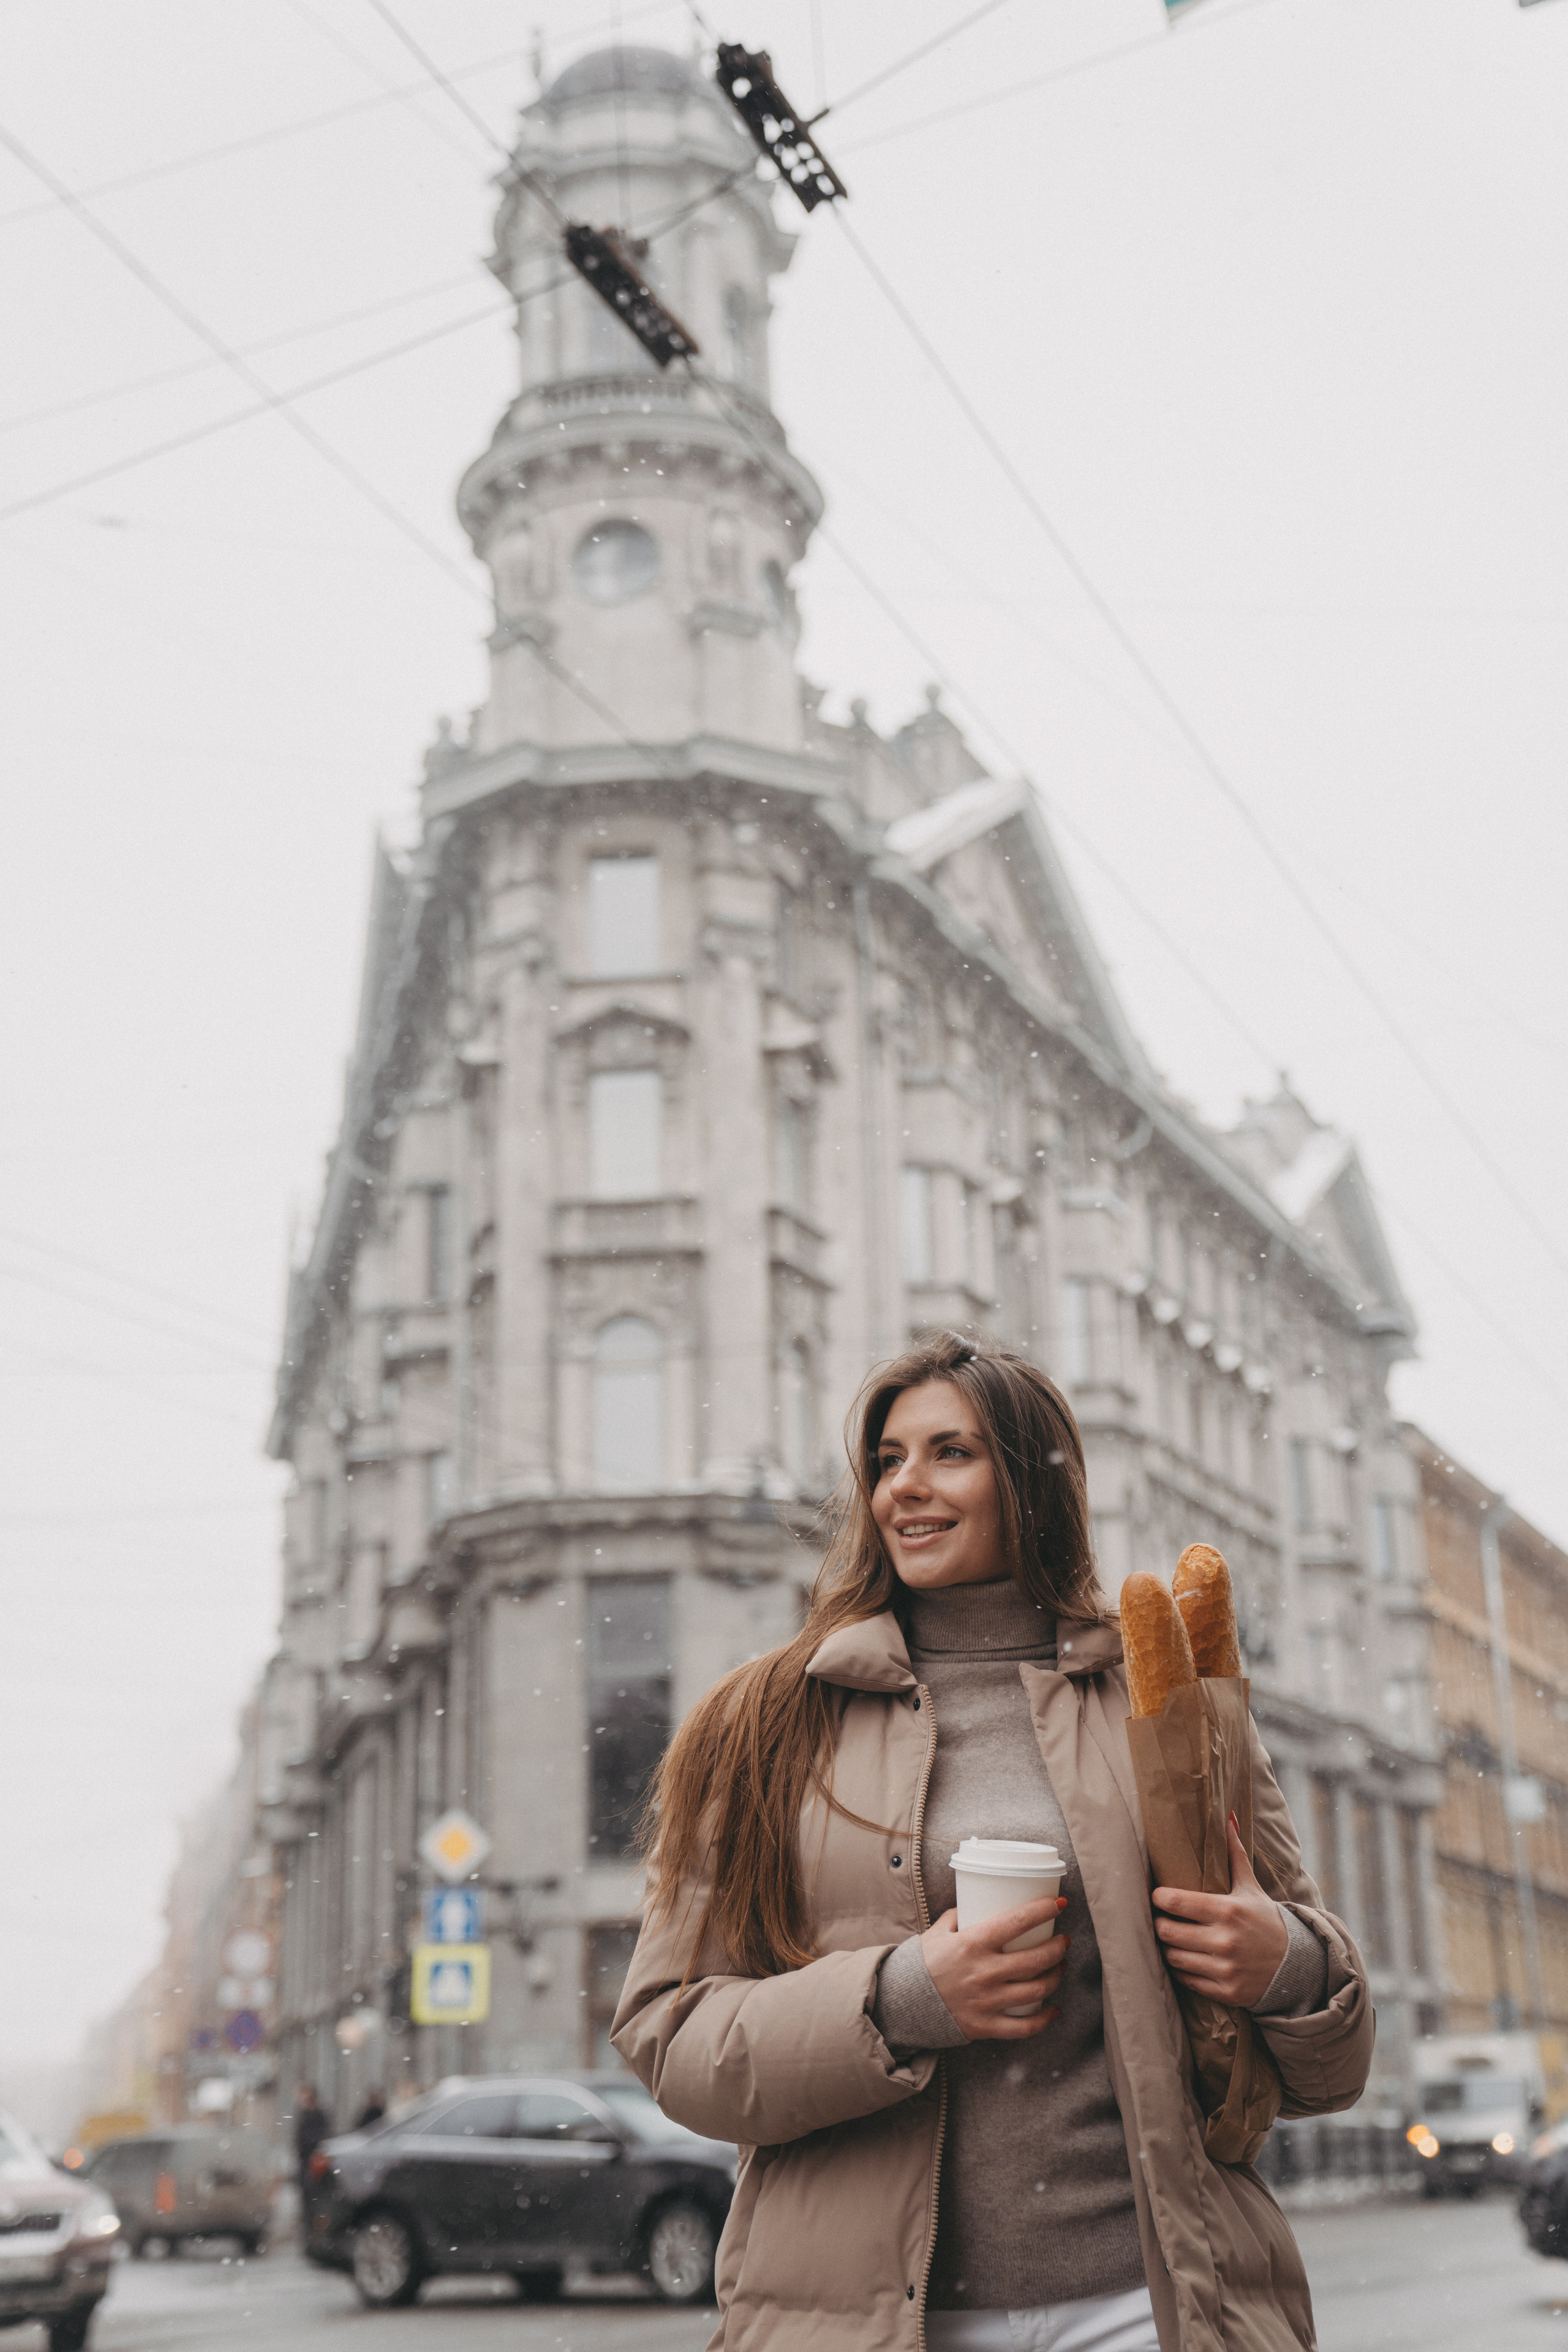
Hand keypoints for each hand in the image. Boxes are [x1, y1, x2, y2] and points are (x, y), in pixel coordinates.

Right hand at [918, 1896, 1068, 2041]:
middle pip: (1035, 1959)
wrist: (902, 2003)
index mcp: (973, 1944)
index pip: (1017, 1922)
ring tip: (1060, 1967)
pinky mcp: (987, 2026)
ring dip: (1055, 1977)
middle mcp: (985, 1972)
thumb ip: (957, 1916)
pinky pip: (1024, 2027)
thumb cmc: (922, 1964)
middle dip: (1057, 1948)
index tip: (1060, 1904)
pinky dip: (1045, 2019)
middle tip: (1063, 1941)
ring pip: (1036, 1991)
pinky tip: (1054, 2009)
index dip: (1043, 1910)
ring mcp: (988, 2001)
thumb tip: (974, 1903)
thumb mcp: (937, 1932)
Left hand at [1152, 1813, 1286, 2007]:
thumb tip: (1227, 1817)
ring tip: (1170, 1938)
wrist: (1296, 1965)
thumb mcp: (1250, 1887)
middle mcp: (1225, 1940)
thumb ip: (1234, 1854)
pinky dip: (1181, 1970)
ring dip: (1167, 1948)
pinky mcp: (1225, 1991)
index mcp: (1228, 1910)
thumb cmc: (1265, 1920)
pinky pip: (1186, 1980)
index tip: (1158, 1896)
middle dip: (1159, 1924)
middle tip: (1161, 1919)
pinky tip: (1184, 1958)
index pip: (1176, 1902)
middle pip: (1168, 1932)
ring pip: (1173, 1957)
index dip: (1160, 1898)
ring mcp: (1225, 1968)